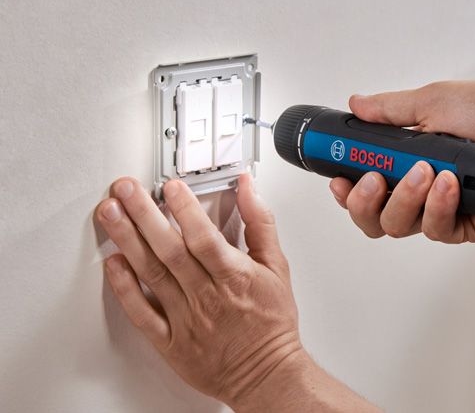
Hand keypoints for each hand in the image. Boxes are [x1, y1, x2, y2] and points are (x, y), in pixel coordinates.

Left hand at [95, 174, 304, 409]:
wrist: (267, 374)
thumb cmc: (273, 323)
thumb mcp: (277, 267)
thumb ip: (260, 224)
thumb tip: (248, 189)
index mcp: (235, 277)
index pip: (204, 237)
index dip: (185, 209)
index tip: (170, 186)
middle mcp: (207, 297)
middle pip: (170, 250)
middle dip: (144, 214)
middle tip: (125, 189)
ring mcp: (186, 319)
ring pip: (152, 274)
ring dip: (128, 240)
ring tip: (110, 214)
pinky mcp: (170, 342)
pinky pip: (142, 314)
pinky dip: (125, 288)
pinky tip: (114, 264)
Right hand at [329, 80, 474, 242]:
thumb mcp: (437, 100)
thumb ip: (391, 109)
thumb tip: (357, 104)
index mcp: (410, 155)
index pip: (365, 181)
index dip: (346, 186)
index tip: (337, 178)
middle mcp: (421, 185)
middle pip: (373, 214)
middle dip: (365, 201)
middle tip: (375, 179)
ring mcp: (442, 208)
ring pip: (398, 225)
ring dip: (405, 198)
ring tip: (428, 172)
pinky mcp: (464, 227)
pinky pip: (434, 229)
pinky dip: (437, 207)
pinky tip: (450, 185)